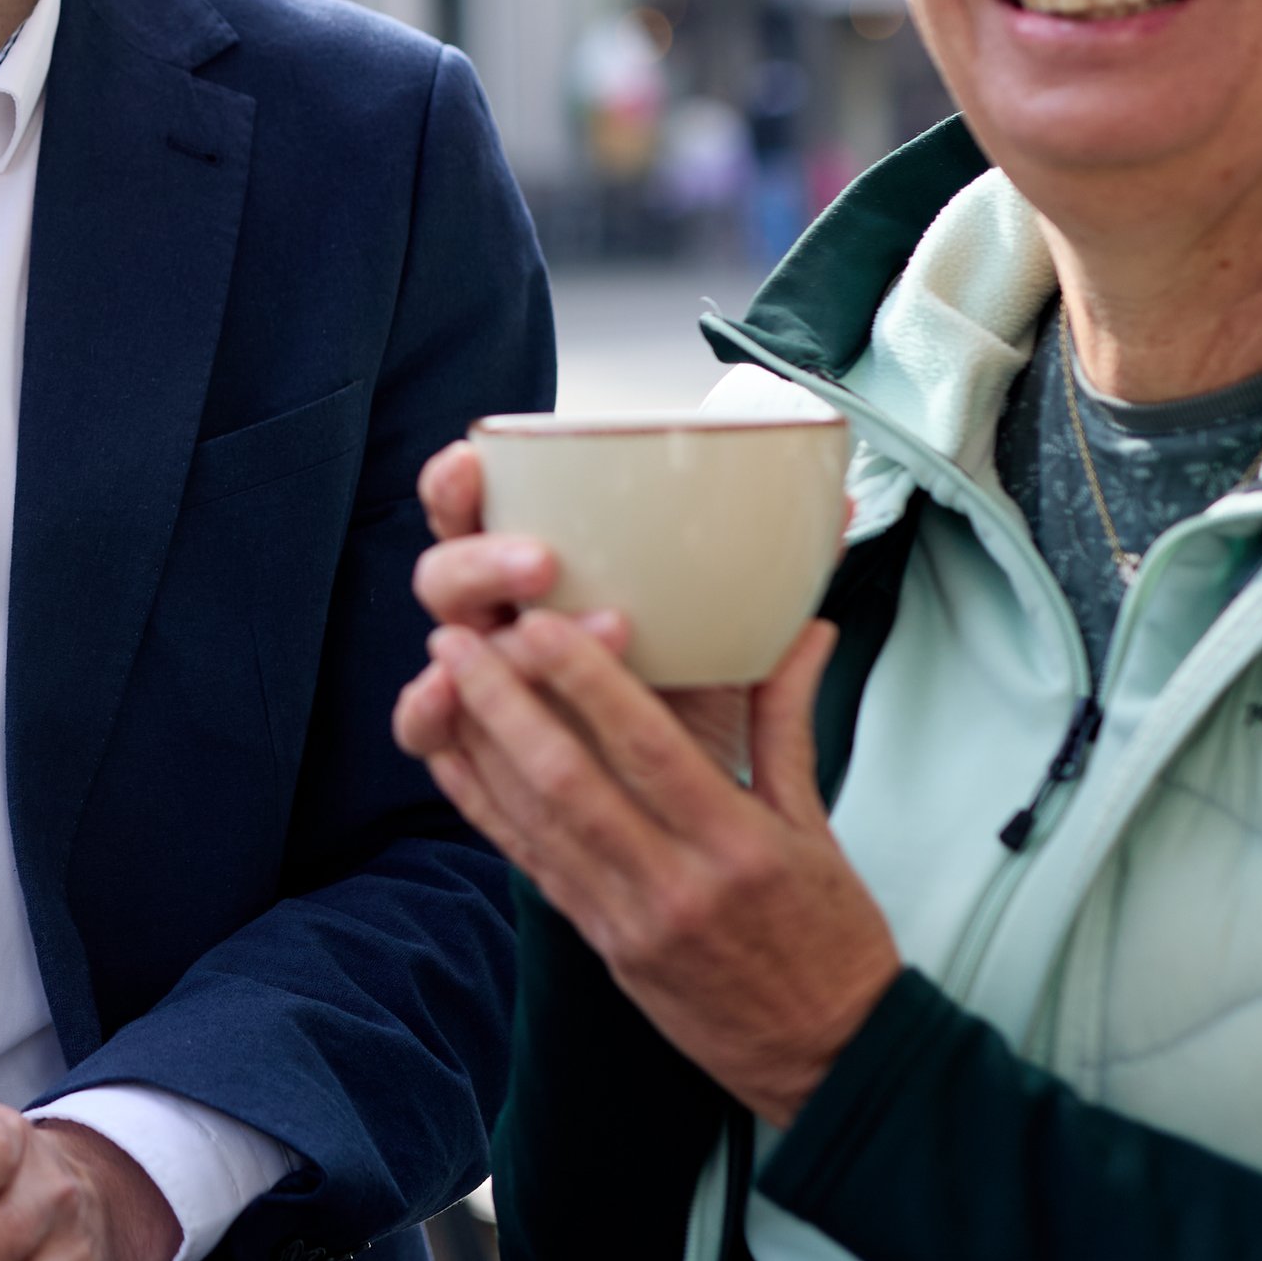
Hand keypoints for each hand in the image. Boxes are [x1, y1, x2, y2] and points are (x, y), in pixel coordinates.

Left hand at [395, 601, 898, 1129]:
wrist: (826, 1058)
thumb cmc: (830, 936)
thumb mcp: (817, 824)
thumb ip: (788, 721)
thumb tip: (805, 630)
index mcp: (736, 845)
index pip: (648, 749)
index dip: (586, 683)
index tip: (538, 625)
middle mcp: (673, 883)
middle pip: (569, 782)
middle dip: (503, 706)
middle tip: (458, 641)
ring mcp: (627, 919)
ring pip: (534, 822)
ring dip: (480, 746)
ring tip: (440, 681)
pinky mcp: (600, 942)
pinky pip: (530, 864)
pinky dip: (485, 806)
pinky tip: (453, 758)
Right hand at [407, 439, 746, 774]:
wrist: (692, 803)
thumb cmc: (695, 695)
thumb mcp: (732, 634)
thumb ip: (770, 573)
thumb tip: (835, 508)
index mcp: (544, 567)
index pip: (477, 506)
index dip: (458, 483)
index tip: (477, 457)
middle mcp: (501, 615)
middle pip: (449, 570)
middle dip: (485, 557)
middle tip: (545, 560)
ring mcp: (482, 683)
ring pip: (443, 644)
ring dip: (484, 636)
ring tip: (537, 636)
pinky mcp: (477, 748)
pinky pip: (426, 732)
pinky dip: (427, 712)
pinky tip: (446, 696)